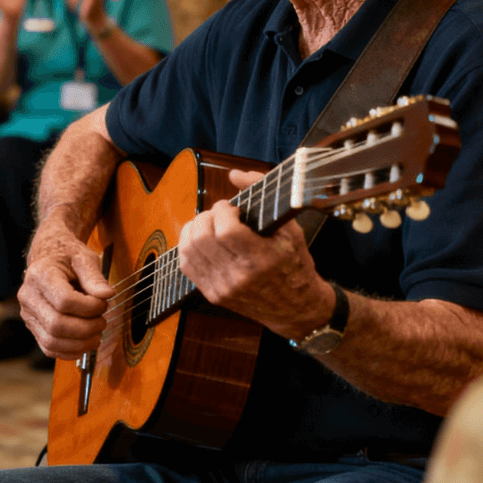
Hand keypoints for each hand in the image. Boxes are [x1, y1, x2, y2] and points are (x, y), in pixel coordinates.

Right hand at [18, 220, 114, 360]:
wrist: (49, 256)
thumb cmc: (67, 256)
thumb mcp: (84, 258)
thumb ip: (95, 277)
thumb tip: (107, 295)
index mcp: (40, 274)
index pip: (64, 301)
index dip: (89, 307)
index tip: (103, 303)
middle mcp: (28, 296)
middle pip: (56, 325)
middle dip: (86, 329)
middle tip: (102, 321)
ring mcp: (28, 313)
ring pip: (51, 341)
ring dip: (80, 344)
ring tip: (97, 334)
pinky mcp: (33, 326)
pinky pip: (49, 348)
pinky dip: (70, 351)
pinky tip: (85, 343)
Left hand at [177, 169, 332, 338]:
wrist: (296, 308)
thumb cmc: (295, 264)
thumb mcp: (291, 228)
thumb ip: (263, 195)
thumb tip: (234, 174)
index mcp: (262, 260)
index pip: (226, 229)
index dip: (223, 210)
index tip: (232, 207)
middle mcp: (239, 277)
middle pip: (203, 237)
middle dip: (207, 216)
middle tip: (219, 214)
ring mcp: (223, 288)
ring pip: (189, 249)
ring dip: (195, 228)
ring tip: (210, 225)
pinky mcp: (213, 295)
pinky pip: (186, 265)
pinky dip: (189, 246)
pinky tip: (203, 240)